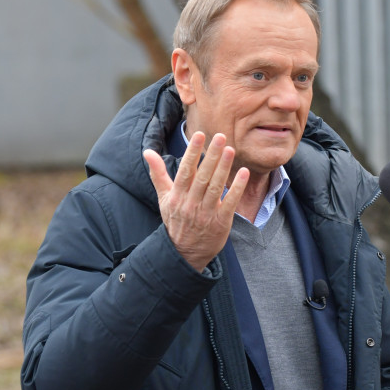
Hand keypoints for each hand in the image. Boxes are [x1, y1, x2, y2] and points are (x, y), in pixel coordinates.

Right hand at [142, 132, 248, 270]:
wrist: (184, 253)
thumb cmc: (175, 220)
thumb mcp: (164, 198)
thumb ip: (158, 173)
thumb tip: (147, 152)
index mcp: (178, 195)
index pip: (185, 170)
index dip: (192, 152)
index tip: (199, 135)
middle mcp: (191, 203)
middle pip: (202, 176)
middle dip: (211, 156)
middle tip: (221, 137)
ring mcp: (206, 213)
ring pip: (215, 187)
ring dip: (224, 168)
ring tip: (230, 150)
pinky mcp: (220, 222)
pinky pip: (229, 202)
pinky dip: (236, 188)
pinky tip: (243, 173)